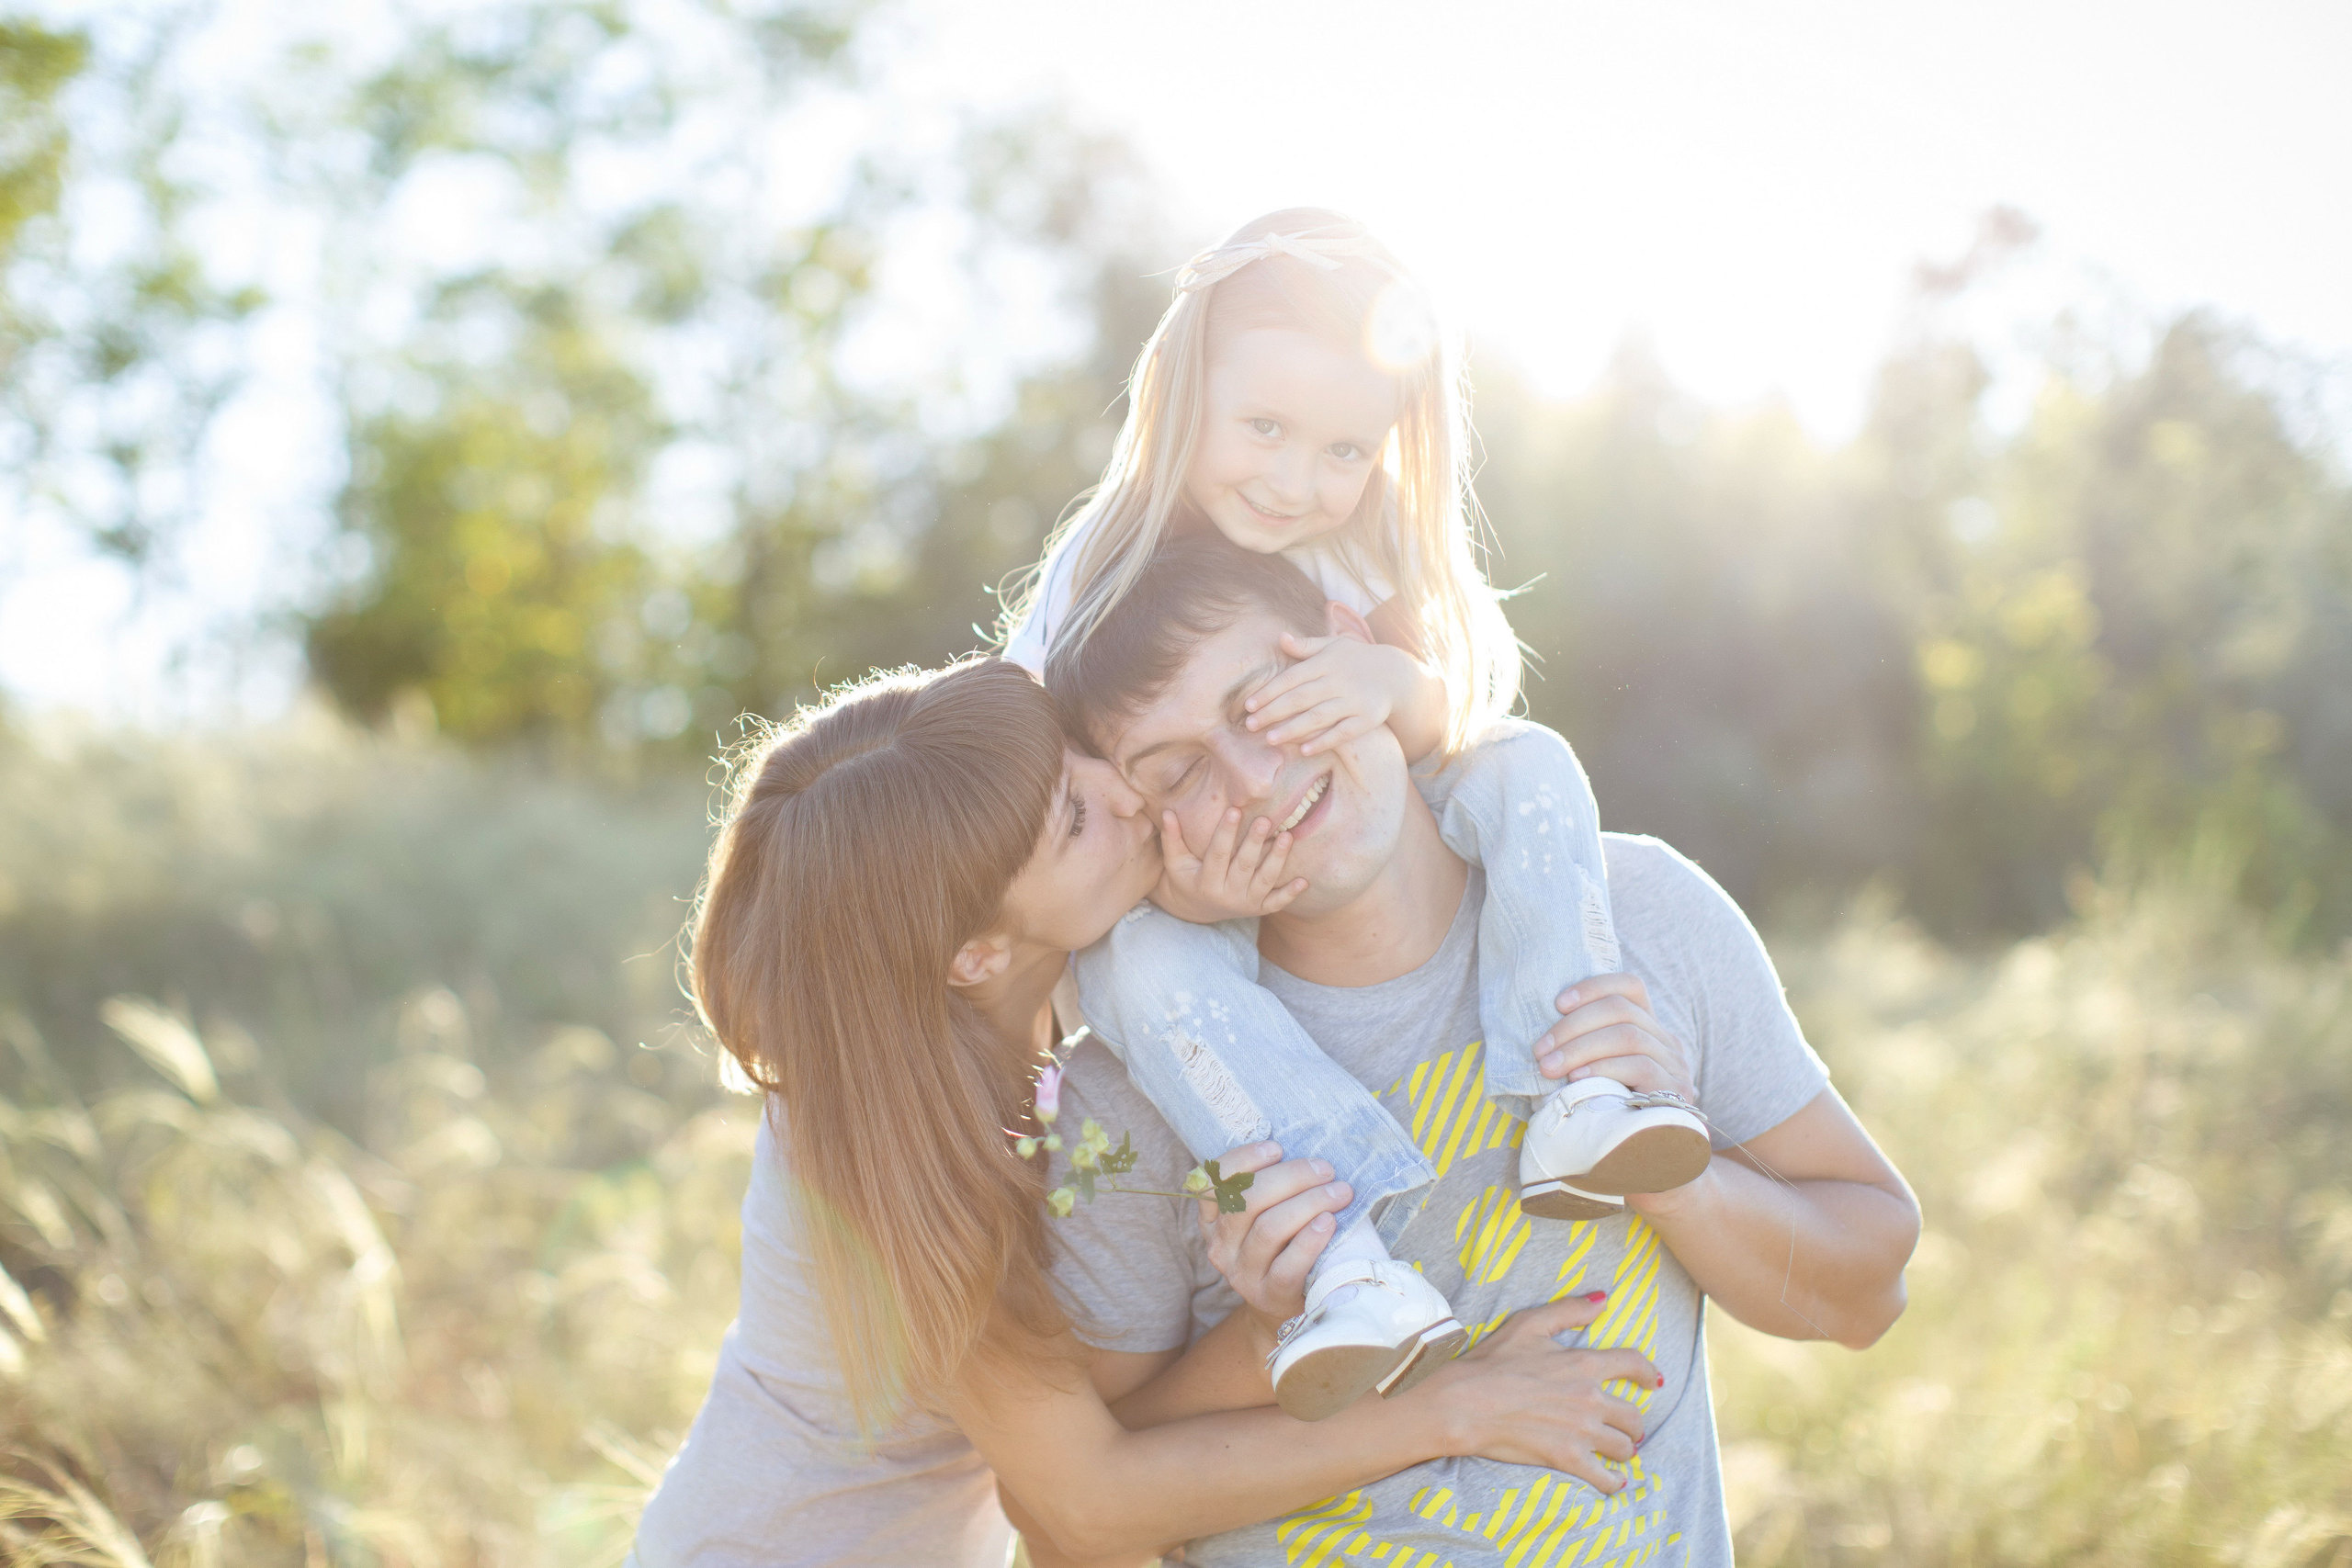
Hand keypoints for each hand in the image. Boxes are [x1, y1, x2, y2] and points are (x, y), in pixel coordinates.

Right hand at [1152, 807, 1307, 922]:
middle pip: (1244, 866)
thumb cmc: (1186, 879)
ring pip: (1264, 881)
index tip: (1234, 810)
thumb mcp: (1175, 862)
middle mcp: (1227, 895)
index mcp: (1206, 882)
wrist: (1197, 911)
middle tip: (1266, 820)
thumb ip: (1172, 839)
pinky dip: (1290, 894)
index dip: (1226, 833)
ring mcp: (1245, 904)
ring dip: (1277, 860)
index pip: (1217, 854)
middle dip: (1255, 843)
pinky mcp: (1259, 909)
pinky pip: (1276, 903)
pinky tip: (1304, 880)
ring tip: (1287, 836)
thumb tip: (1167, 812)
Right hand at [1191, 1141, 1350, 1329]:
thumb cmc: (1285, 1247)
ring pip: (1269, 1228)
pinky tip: (1329, 1223)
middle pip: (1247, 1201)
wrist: (1287, 1310)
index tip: (1277, 1148)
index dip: (1244, 1159)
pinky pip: (1288, 1265)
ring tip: (1339, 1192)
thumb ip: (1269, 1189)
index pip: (1214, 1181)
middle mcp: (1221, 1246)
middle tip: (1324, 1169)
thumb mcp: (1264, 1217)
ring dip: (1309, 1202)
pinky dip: (1310, 1240)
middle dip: (1291, 1177)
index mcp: (1214, 1220)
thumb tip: (1307, 1155)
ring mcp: (1242, 1274)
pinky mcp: (1269, 1296)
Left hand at [1243, 633, 1420, 757]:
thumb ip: (1306, 646)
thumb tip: (1280, 638)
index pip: (1292, 678)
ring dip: (1293, 729)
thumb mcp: (1333, 646)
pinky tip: (1304, 750)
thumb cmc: (1355, 659)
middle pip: (1301, 698)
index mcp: (1327, 662)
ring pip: (1319, 717)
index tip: (1249, 705)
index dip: (1269, 692)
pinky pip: (1343, 733)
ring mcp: (1354, 701)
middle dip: (1273, 712)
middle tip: (1251, 726)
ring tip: (1270, 739)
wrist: (1396, 673)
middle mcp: (1339, 681)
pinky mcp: (1367, 719)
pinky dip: (1324, 741)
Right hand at [1410, 1294, 1661, 1494]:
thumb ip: (1569, 1310)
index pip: (1633, 1365)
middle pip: (1634, 1416)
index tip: (1652, 1382)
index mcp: (1584, 1364)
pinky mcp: (1567, 1460)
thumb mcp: (1528, 1324)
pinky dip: (1613, 1482)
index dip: (1648, 1374)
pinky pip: (1605, 1478)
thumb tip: (1603, 1300)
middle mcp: (1590, 1399)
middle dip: (1633, 1422)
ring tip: (1616, 1450)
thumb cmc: (1491, 1361)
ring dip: (1624, 1449)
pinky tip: (1613, 1480)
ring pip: (1624, 1447)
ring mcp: (1581, 1432)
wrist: (1464, 1403)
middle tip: (1626, 1426)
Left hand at [1532, 972, 1698, 1103]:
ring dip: (1580, 1048)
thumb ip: (1587, 1051)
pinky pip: (1640, 1066)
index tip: (1558, 1003)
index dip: (1594, 987)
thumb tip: (1543, 1038)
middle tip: (1541, 1050)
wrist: (1651, 1168)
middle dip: (1574, 1025)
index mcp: (1649, 1031)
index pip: (1631, 987)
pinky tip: (1577, 1079)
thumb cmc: (1611, 1118)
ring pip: (1628, 1036)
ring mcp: (1676, 1067)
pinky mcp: (1677, 1093)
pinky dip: (1603, 1068)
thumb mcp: (1599, 1076)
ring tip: (1549, 1067)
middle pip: (1622, 1010)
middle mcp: (1668, 1044)